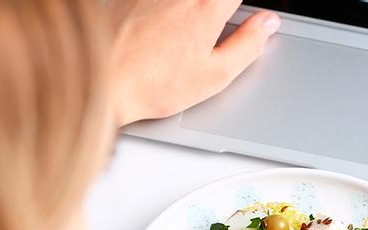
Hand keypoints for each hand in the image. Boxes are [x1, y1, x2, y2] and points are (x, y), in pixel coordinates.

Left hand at [109, 0, 279, 124]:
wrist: (99, 79)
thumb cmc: (153, 83)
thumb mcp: (215, 75)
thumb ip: (249, 44)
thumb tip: (268, 24)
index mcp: (207, 6)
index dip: (239, 7)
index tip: (237, 16)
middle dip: (217, 9)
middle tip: (211, 31)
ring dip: (190, 12)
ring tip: (180, 42)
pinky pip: (156, 0)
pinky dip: (165, 12)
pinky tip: (158, 33)